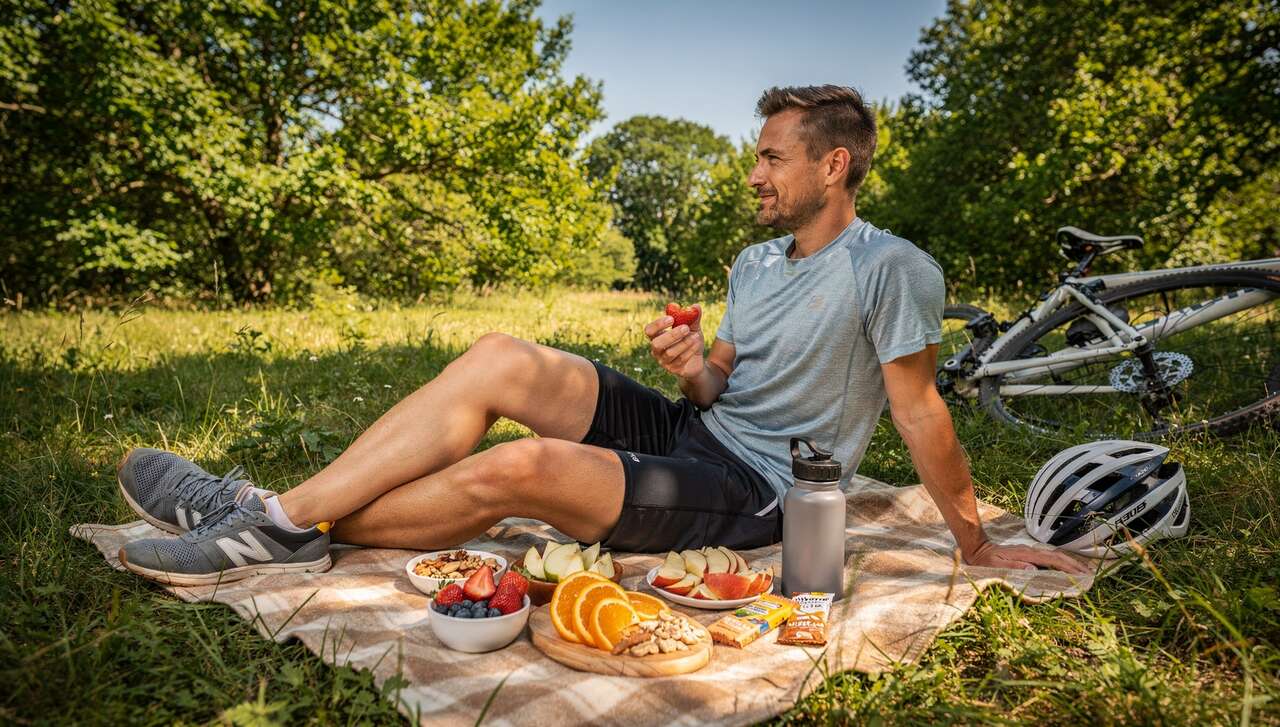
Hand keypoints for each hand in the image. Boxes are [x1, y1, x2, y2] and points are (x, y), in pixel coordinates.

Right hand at [644, 305, 704, 379]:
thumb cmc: (690, 340)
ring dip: (685, 343)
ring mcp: (664, 361)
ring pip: (670, 353)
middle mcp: (657, 350)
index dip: (658, 325)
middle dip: (671, 335)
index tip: (671, 318)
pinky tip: (697, 343)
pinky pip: (680, 359)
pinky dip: (690, 350)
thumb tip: (696, 306)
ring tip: (696, 336)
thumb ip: (693, 317)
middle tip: (686, 328)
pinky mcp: (674, 370)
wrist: (698, 359)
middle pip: (656, 344)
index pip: (649, 330)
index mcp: (657, 336)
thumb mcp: (693, 328)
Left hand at [965, 540, 1091, 574]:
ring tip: (1084, 572)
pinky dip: (1061, 562)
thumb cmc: (986, 560)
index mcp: (1026, 554)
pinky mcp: (1029, 554)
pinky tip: (1066, 568)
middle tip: (1090, 574)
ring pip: (1055, 556)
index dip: (1067, 567)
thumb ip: (1013, 567)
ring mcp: (1031, 552)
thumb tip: (1033, 568)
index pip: (1052, 560)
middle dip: (1075, 564)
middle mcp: (1031, 551)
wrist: (978, 549)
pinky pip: (1049, 558)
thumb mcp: (996, 566)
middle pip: (1058, 556)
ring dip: (1070, 563)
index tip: (1080, 574)